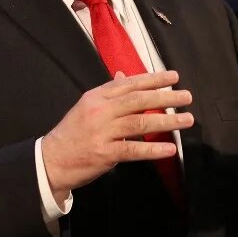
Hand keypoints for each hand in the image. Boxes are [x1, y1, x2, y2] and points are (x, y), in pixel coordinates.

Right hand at [41, 71, 193, 199]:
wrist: (51, 160)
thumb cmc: (73, 133)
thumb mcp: (87, 106)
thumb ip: (109, 92)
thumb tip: (124, 75)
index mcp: (97, 97)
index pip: (129, 83)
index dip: (153, 79)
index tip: (174, 76)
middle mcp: (100, 111)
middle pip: (138, 100)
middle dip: (165, 97)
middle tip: (187, 96)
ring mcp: (102, 132)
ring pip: (140, 123)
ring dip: (166, 121)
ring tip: (186, 119)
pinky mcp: (104, 153)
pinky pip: (133, 149)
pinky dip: (152, 149)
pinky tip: (169, 149)